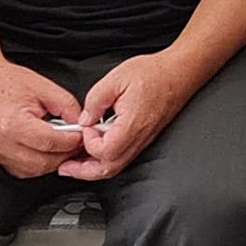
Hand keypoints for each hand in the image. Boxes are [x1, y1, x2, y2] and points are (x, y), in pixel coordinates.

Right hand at [0, 57, 91, 179]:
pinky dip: (40, 163)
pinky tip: (48, 149)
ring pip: (36, 170)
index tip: (83, 134)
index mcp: (12, 124)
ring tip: (65, 144)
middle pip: (44, 161)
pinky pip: (25, 170)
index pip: (50, 142)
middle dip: (67, 153)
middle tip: (79, 141)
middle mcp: (2, 143)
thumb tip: (82, 124)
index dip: (72, 140)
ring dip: (55, 161)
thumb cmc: (5, 81)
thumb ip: (67, 106)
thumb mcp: (44, 87)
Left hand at [73, 51, 201, 179]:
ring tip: (76, 164)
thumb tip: (84, 119)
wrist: (179, 73)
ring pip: (116, 166)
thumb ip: (95, 101)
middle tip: (66, 167)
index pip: (105, 151)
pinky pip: (123, 157)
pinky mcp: (144, 138)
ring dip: (93, 168)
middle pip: (110, 168)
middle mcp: (139, 137)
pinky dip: (106, 159)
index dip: (89, 144)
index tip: (85, 127)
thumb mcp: (116, 78)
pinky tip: (95, 151)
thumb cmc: (154, 74)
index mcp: (132, 124)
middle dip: (84, 172)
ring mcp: (143, 140)